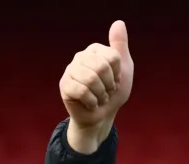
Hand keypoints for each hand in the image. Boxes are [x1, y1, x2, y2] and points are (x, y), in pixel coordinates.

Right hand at [59, 20, 133, 150]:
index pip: (113, 57)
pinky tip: (90, 103)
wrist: (102, 115)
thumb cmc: (113, 92)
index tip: (115, 81)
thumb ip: (120, 46)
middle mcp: (81, 56)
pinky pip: (81, 91)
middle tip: (106, 92)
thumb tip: (119, 22)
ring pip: (91, 79)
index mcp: (95, 50)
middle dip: (109, 85)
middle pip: (102, 67)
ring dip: (101, 95)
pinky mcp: (64, 85)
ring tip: (99, 98)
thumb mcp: (124, 69)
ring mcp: (70, 70)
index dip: (118, 75)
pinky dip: (91, 102)